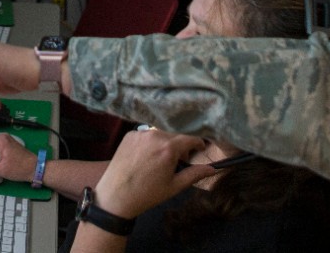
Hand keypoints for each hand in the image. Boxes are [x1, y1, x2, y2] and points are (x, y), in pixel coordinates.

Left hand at [93, 129, 215, 219]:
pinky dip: (150, 142)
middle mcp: (155, 135)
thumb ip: (195, 174)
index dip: (198, 142)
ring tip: (160, 160)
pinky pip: (146, 134)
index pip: (190, 137)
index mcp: (168, 148)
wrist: (116, 196)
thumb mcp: (174, 186)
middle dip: (181, 145)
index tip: (200, 148)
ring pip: (160, 133)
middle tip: (179, 160)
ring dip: (165, 143)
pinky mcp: (129, 135)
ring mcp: (140, 133)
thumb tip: (213, 168)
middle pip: (175, 135)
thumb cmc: (148, 194)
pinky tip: (146, 157)